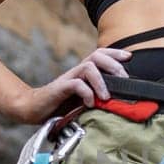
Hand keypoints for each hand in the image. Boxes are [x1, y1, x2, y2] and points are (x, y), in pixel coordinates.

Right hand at [17, 46, 132, 124]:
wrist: (34, 109)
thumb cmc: (61, 106)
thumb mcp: (85, 100)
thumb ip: (99, 97)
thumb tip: (122, 102)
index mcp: (84, 73)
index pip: (100, 55)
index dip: (115, 53)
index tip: (129, 57)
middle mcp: (77, 72)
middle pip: (97, 56)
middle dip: (113, 65)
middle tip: (124, 79)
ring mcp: (68, 78)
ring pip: (88, 67)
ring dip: (101, 81)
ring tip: (106, 97)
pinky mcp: (60, 88)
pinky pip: (76, 84)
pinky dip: (86, 93)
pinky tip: (89, 104)